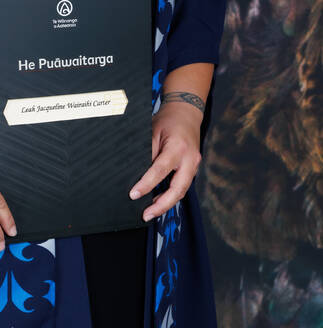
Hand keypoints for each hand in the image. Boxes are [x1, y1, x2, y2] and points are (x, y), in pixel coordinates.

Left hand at [129, 101, 202, 220]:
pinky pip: (182, 185)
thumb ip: (148, 153)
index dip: (146, 184)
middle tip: (146, 215)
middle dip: (162, 205)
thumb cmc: (167, 120)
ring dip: (166, 202)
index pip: (160, 170)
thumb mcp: (153, 132)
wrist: (186, 112)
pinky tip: (159, 199)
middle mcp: (190, 159)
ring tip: (150, 211)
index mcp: (178, 147)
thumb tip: (138, 174)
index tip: (133, 195)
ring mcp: (194, 165)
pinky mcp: (193, 168)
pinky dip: (171, 194)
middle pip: (177, 189)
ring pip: (181, 190)